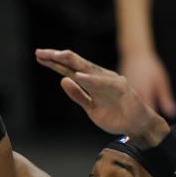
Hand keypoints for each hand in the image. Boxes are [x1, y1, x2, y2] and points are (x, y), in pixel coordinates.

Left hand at [35, 48, 167, 145]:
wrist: (136, 124)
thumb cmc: (115, 115)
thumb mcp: (90, 107)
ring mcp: (108, 81)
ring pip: (87, 68)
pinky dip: (90, 79)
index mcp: (91, 81)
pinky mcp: (119, 88)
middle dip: (57, 57)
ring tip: (56, 55)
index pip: (68, 69)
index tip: (39, 56)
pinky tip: (78, 75)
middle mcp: (98, 77)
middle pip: (74, 64)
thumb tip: (63, 80)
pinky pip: (102, 83)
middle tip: (40, 52)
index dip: (54, 63)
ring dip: (71, 61)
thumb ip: (78, 94)